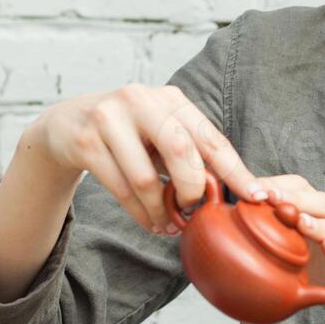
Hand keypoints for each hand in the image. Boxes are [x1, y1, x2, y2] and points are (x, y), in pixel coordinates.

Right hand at [25, 83, 264, 236]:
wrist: (66, 125)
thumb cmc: (129, 135)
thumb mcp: (162, 134)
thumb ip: (193, 154)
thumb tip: (240, 190)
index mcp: (171, 98)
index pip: (211, 138)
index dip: (236, 170)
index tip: (258, 196)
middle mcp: (141, 100)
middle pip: (180, 152)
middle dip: (191, 190)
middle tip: (193, 213)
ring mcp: (109, 117)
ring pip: (146, 178)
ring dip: (161, 211)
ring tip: (168, 225)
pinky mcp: (85, 140)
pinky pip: (121, 188)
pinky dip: (140, 213)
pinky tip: (150, 222)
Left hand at [260, 174, 324, 323]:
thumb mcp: (309, 260)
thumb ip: (282, 247)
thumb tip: (236, 245)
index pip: (303, 190)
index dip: (278, 186)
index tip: (249, 188)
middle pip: (321, 202)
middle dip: (293, 197)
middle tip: (267, 196)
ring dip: (317, 222)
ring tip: (297, 221)